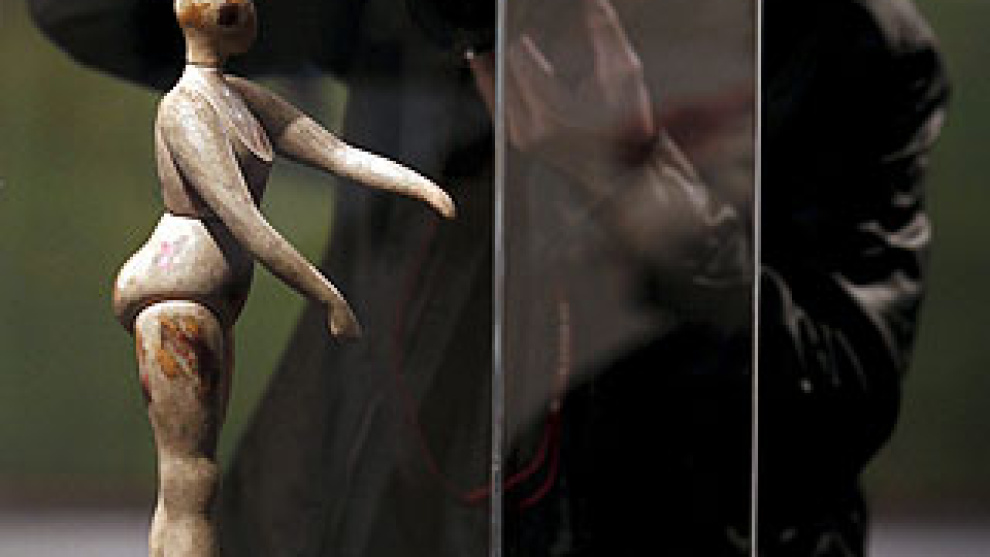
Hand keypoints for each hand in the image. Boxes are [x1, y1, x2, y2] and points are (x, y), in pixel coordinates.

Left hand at [469, 0, 656, 184]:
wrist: (621, 174)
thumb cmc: (626, 132)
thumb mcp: (624, 76)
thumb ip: (607, 34)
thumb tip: (594, 2)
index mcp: (552, 109)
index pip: (519, 55)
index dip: (523, 32)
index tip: (523, 15)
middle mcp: (530, 126)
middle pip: (503, 68)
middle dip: (509, 45)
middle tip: (511, 25)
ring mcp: (521, 136)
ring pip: (496, 86)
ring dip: (497, 63)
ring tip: (496, 43)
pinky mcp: (518, 140)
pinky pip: (496, 104)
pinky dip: (492, 83)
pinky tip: (485, 65)